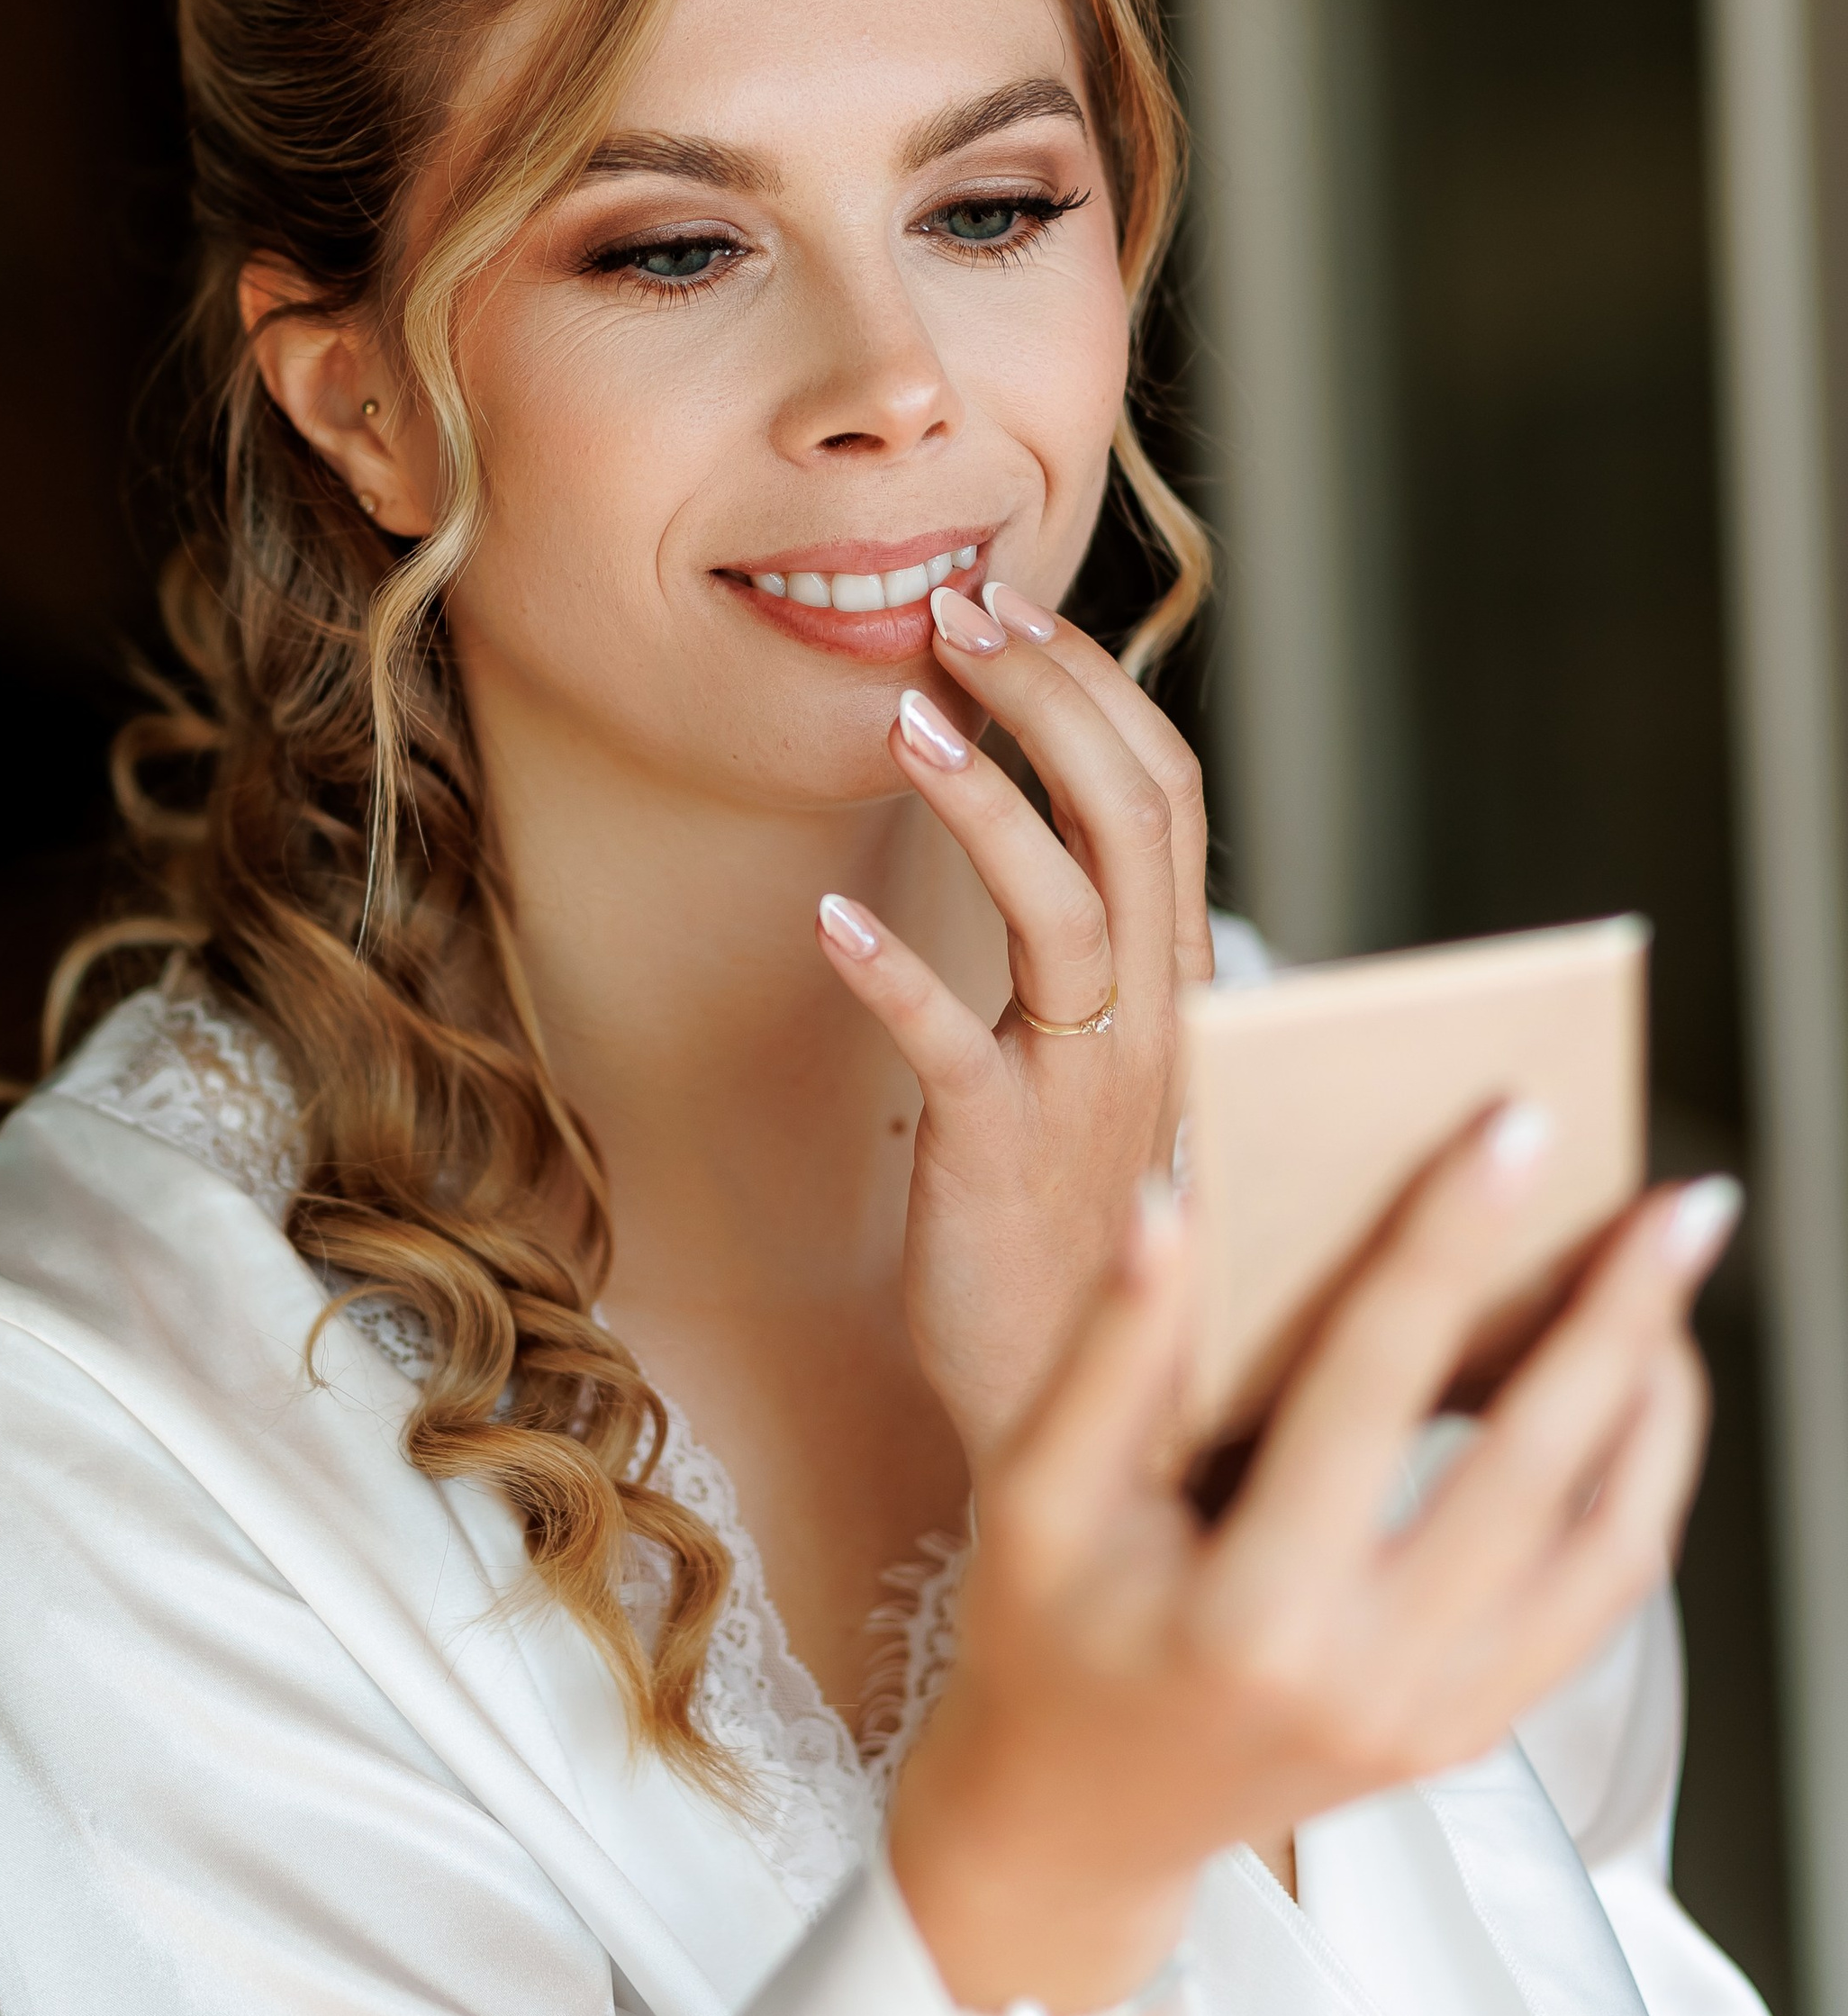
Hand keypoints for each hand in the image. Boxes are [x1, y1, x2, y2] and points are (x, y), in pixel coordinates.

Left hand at [814, 579, 1213, 1462]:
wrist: (1091, 1411)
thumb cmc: (1088, 1234)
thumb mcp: (1114, 1076)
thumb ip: (1103, 960)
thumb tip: (1057, 821)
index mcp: (1186, 986)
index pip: (1167, 793)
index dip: (1095, 685)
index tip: (1013, 603)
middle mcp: (1158, 1019)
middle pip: (1130, 814)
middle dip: (1048, 692)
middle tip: (959, 607)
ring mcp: (1086, 1086)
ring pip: (1063, 904)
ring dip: (983, 797)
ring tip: (902, 713)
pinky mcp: (1003, 1156)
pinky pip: (954, 1044)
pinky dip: (895, 972)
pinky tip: (829, 918)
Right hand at [891, 1118, 1729, 2015]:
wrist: (1078, 1818)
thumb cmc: (1045, 1634)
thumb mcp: (1032, 1495)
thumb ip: (1109, 1353)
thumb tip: (1173, 1201)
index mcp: (1250, 1614)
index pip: (1371, 1387)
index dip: (1444, 1243)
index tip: (1512, 1129)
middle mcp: (1370, 1677)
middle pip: (1536, 1467)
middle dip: (1619, 1316)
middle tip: (1683, 1197)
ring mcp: (1441, 1715)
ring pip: (1606, 1543)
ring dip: (1656, 1400)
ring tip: (1673, 1276)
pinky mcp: (1478, 1724)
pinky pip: (1601, 1599)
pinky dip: (1641, 1483)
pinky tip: (1639, 1386)